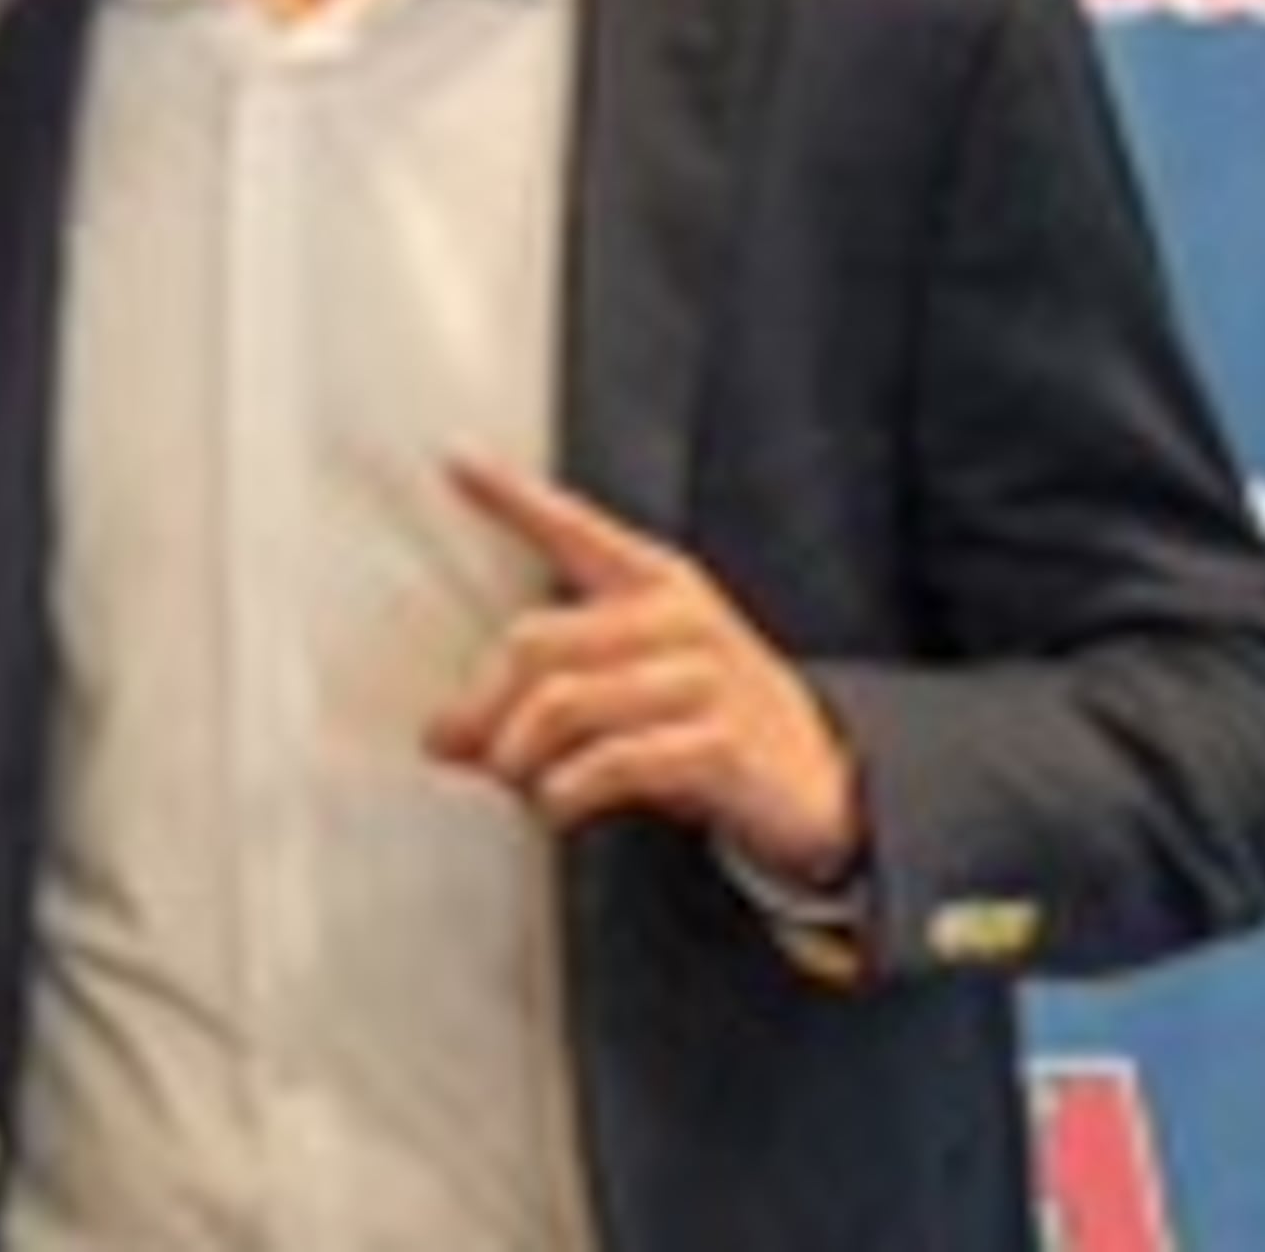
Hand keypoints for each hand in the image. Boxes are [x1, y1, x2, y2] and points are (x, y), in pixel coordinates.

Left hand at [421, 458, 862, 888]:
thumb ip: (548, 686)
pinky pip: (613, 761)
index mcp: (656, 581)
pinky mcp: (719, 744)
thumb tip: (445, 735)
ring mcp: (703, 678)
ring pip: (564, 704)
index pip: (572, 529)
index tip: (455, 459)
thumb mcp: (638, 678)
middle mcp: (677, 617)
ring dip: (519, 755)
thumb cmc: (707, 717)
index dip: (512, 496)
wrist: (820, 780)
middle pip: (536, 644)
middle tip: (455, 746)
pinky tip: (557, 804)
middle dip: (482, 704)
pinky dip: (567, 790)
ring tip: (516, 782)